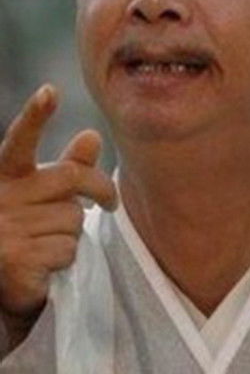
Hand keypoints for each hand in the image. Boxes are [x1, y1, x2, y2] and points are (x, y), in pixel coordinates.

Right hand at [0, 84, 116, 327]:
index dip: (35, 116)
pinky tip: (44, 265)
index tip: (50, 91)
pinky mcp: (18, 259)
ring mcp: (7, 229)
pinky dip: (65, 258)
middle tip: (110, 202)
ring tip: (48, 243)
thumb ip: (66, 167)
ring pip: (73, 218)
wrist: (1, 286)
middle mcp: (2, 197)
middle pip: (71, 177)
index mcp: (4, 175)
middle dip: (100, 187)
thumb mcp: (41, 195)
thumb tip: (92, 134)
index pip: (20, 141)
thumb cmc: (24, 229)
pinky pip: (68, 249)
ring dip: (72, 232)